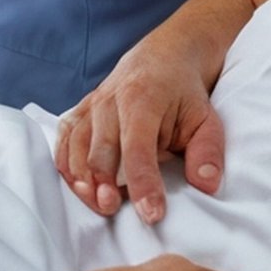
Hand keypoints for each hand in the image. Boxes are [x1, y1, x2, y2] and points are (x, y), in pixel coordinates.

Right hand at [55, 34, 223, 223]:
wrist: (163, 55)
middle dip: (104, 186)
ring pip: (75, 149)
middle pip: (99, 152)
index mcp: (143, 99)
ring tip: (99, 205)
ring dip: (83, 181)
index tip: (152, 214)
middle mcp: (110, 101)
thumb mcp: (206, 118)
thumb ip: (207, 151)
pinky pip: (63, 141)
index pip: (138, 148)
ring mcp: (91, 105)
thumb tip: (207, 185)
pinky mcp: (80, 112)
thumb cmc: (184, 92)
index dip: (144, 184)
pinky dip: (66, 166)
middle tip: (114, 211)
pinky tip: (80, 186)